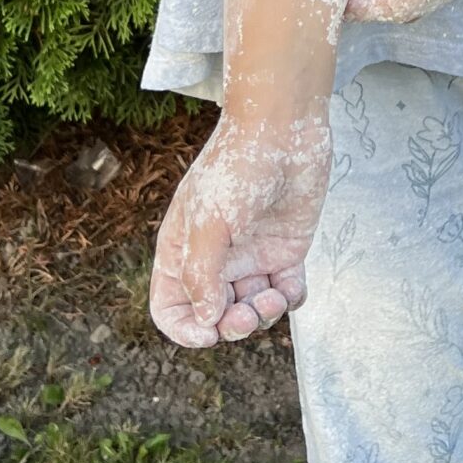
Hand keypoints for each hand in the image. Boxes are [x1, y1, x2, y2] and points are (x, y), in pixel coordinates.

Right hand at [147, 107, 331, 348]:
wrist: (283, 130)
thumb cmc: (237, 167)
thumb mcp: (209, 222)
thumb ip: (202, 275)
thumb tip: (206, 320)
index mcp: (183, 250)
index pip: (171, 306)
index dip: (185, 328)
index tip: (209, 332)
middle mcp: (215, 258)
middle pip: (215, 315)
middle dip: (231, 325)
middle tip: (248, 314)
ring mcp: (250, 255)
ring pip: (251, 308)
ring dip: (263, 314)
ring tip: (274, 295)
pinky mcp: (284, 250)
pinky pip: (285, 292)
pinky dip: (290, 299)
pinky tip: (291, 286)